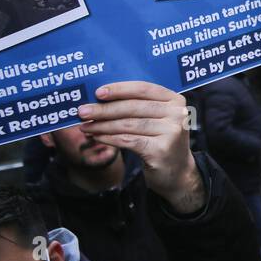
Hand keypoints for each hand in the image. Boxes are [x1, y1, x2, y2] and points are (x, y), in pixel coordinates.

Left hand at [77, 82, 203, 214]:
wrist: (177, 172)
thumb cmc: (160, 141)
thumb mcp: (156, 119)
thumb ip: (137, 107)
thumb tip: (100, 99)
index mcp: (175, 99)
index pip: (143, 89)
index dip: (119, 89)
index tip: (98, 92)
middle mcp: (177, 113)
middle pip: (133, 107)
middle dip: (105, 109)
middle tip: (82, 111)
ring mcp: (171, 131)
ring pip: (128, 124)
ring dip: (103, 125)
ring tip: (86, 126)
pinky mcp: (161, 149)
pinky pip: (128, 140)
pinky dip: (109, 138)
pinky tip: (97, 136)